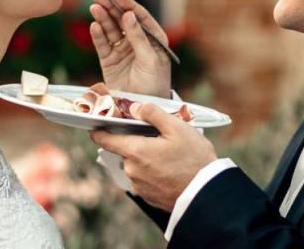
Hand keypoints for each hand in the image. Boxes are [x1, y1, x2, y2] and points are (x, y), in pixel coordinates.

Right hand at [89, 0, 170, 97]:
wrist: (142, 108)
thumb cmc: (154, 84)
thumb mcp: (150, 59)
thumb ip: (138, 37)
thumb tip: (129, 15)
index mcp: (153, 39)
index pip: (140, 17)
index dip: (128, 5)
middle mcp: (137, 42)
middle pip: (122, 20)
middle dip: (111, 7)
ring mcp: (122, 50)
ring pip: (110, 30)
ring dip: (102, 18)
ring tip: (94, 7)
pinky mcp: (109, 61)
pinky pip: (102, 45)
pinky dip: (97, 35)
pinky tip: (94, 26)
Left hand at [90, 102, 216, 210]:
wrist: (207, 193)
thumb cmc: (195, 159)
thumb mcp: (177, 128)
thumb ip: (153, 113)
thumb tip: (134, 107)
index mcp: (135, 151)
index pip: (105, 140)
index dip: (99, 130)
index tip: (96, 125)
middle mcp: (132, 170)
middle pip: (125, 151)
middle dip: (137, 143)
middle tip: (158, 139)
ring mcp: (139, 186)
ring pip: (135, 165)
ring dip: (146, 159)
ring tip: (169, 156)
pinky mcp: (148, 197)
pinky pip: (144, 179)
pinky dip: (152, 173)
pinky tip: (170, 170)